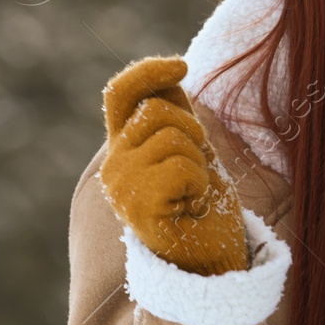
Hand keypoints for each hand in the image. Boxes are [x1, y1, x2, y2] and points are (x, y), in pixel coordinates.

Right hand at [98, 55, 248, 275]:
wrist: (210, 260)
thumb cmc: (203, 205)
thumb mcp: (193, 150)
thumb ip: (177, 116)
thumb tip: (173, 69)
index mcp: (124, 146)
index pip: (121, 94)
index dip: (147, 72)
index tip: (182, 64)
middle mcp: (114, 163)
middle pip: (157, 111)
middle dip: (193, 133)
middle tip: (197, 172)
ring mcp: (120, 185)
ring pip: (171, 136)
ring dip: (198, 163)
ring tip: (192, 192)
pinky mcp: (136, 206)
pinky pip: (181, 167)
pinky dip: (199, 184)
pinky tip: (190, 207)